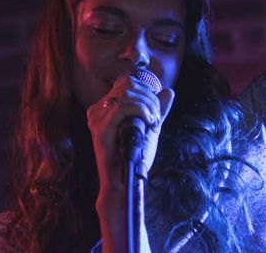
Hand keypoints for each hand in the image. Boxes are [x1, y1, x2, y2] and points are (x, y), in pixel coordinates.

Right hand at [85, 76, 174, 193]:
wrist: (126, 182)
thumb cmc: (134, 158)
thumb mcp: (149, 128)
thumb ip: (156, 110)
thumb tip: (169, 91)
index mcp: (105, 108)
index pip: (127, 83)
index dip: (147, 92)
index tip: (155, 112)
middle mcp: (97, 111)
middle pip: (128, 86)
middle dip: (149, 98)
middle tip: (156, 118)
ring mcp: (96, 119)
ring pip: (126, 94)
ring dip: (147, 105)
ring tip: (153, 121)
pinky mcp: (100, 130)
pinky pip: (122, 108)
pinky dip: (140, 111)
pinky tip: (148, 122)